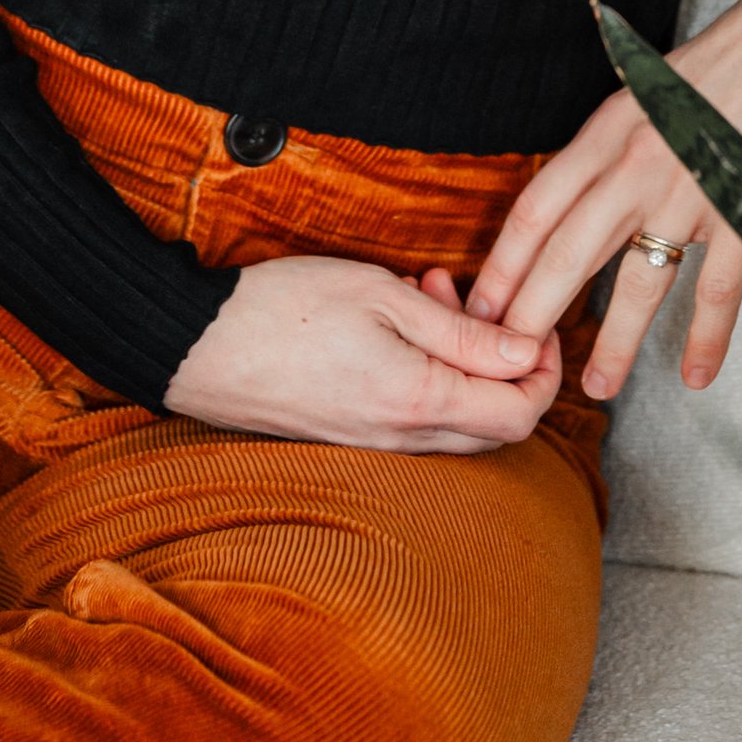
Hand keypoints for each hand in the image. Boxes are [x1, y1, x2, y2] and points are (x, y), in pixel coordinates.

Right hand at [161, 254, 563, 451]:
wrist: (196, 347)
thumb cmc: (284, 308)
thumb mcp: (382, 295)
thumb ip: (462, 331)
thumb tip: (527, 352)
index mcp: (419, 401)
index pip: (521, 413)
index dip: (545, 372)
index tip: (536, 326)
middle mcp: (403, 439)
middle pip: (498, 428)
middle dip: (508, 366)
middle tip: (480, 303)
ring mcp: (374, 448)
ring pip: (458, 425)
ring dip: (464, 365)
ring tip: (428, 293)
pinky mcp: (350, 443)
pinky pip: (418, 424)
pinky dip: (429, 379)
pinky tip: (396, 326)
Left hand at [465, 0, 741, 403]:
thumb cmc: (733, 53)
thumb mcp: (651, 85)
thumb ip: (618, 136)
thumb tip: (589, 179)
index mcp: (608, 130)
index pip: (537, 208)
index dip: (504, 264)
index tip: (481, 306)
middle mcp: (636, 163)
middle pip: (567, 252)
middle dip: (532, 316)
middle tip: (509, 365)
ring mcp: (690, 190)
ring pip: (636, 281)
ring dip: (614, 342)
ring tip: (597, 389)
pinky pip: (718, 287)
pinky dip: (706, 337)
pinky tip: (697, 374)